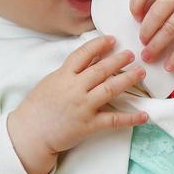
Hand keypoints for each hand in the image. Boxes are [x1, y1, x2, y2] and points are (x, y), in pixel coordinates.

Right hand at [8, 35, 149, 157]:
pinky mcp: (88, 125)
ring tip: (140, 73)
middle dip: (119, 60)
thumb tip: (88, 61)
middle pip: (101, 69)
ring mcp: (83, 107)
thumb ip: (68, 72)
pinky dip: (131, 118)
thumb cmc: (37, 107)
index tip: (112, 40)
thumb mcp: (50, 82)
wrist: (29, 133)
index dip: (99, 45)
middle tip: (132, 54)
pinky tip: (144, 115)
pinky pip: (113, 120)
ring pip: (110, 89)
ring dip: (128, 80)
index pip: (84, 54)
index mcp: (63, 75)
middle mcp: (75, 88)